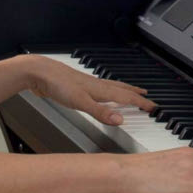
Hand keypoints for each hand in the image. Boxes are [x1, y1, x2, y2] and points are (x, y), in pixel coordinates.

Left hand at [25, 55, 154, 125]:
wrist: (38, 72)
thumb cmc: (57, 84)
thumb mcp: (80, 102)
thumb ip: (100, 112)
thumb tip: (120, 120)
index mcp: (100, 89)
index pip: (126, 97)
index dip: (141, 103)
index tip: (153, 107)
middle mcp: (96, 86)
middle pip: (121, 90)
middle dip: (136, 94)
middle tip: (147, 97)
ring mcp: (87, 85)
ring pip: (111, 88)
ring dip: (123, 91)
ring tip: (130, 92)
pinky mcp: (77, 87)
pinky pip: (99, 90)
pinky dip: (107, 92)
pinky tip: (101, 93)